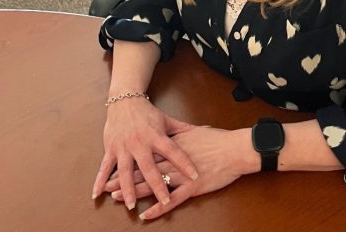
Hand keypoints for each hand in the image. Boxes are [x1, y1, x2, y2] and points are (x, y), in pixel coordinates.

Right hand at [91, 97, 198, 209]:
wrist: (125, 101)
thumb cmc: (148, 113)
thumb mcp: (167, 120)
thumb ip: (185, 129)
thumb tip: (207, 129)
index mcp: (156, 136)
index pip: (174, 151)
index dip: (185, 162)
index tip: (195, 175)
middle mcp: (140, 143)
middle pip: (149, 167)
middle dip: (157, 184)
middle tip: (165, 200)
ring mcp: (124, 147)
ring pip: (125, 171)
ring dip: (128, 188)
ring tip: (131, 204)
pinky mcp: (111, 149)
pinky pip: (105, 167)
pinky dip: (100, 181)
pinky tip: (98, 194)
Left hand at [105, 126, 253, 219]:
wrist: (236, 149)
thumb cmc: (219, 140)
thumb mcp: (198, 131)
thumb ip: (183, 132)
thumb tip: (174, 130)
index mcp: (174, 146)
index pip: (148, 153)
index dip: (132, 160)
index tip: (117, 164)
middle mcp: (174, 160)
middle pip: (145, 169)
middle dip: (127, 178)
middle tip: (109, 185)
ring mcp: (182, 175)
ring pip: (154, 184)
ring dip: (135, 192)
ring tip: (119, 199)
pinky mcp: (192, 188)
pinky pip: (172, 200)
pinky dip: (158, 208)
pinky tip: (145, 215)